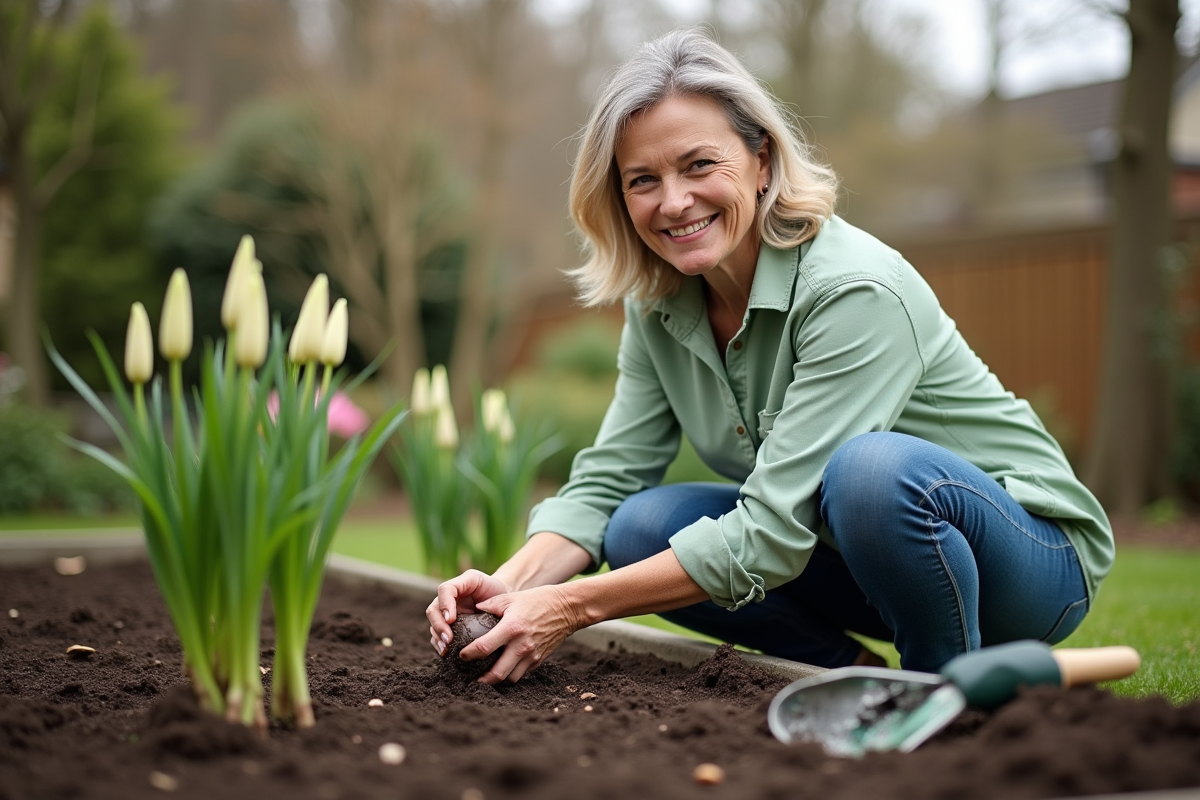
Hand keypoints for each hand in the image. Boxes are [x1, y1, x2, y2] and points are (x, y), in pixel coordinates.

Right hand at [426, 569, 510, 657]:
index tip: (451, 619)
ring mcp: (446, 616)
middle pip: (433, 611)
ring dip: (437, 638)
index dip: (445, 605)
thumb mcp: (481, 581)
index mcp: (454, 588)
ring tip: (446, 649)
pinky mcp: (449, 629)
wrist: (501, 600)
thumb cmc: (491, 589)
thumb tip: (460, 607)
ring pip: (433, 626)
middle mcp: (445, 602)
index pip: (444, 591)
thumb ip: (470, 584)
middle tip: (448, 639)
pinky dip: (440, 646)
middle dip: (439, 626)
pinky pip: (438, 638)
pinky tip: (446, 654)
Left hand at [461, 583, 587, 684]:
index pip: (484, 647)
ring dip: (495, 680)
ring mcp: (531, 655)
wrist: (566, 608)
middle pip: (496, 673)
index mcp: (511, 628)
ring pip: (509, 679)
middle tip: (471, 677)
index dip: (468, 654)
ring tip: (485, 676)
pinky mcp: (538, 660)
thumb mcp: (511, 598)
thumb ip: (489, 605)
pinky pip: (521, 674)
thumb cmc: (537, 600)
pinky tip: (502, 668)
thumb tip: (472, 610)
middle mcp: (521, 645)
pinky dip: (510, 674)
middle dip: (480, 679)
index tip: (461, 655)